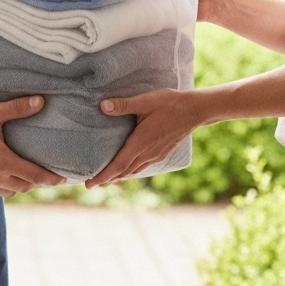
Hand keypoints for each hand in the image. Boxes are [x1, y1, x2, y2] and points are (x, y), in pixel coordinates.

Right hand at [0, 95, 66, 198]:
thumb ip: (18, 108)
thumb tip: (41, 101)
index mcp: (3, 163)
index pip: (35, 176)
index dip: (51, 178)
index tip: (62, 178)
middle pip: (24, 186)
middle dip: (36, 181)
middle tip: (45, 175)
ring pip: (8, 192)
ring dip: (18, 185)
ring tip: (24, 175)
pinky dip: (1, 188)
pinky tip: (2, 178)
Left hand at [85, 88, 200, 187]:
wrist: (195, 110)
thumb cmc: (170, 103)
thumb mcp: (145, 101)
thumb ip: (124, 105)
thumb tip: (102, 106)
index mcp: (140, 142)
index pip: (118, 165)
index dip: (103, 176)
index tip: (89, 185)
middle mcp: (147, 153)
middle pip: (123, 172)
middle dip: (107, 179)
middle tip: (91, 184)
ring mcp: (156, 155)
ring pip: (133, 171)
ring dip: (119, 177)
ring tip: (106, 179)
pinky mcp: (162, 154)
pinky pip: (142, 167)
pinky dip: (131, 171)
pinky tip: (128, 168)